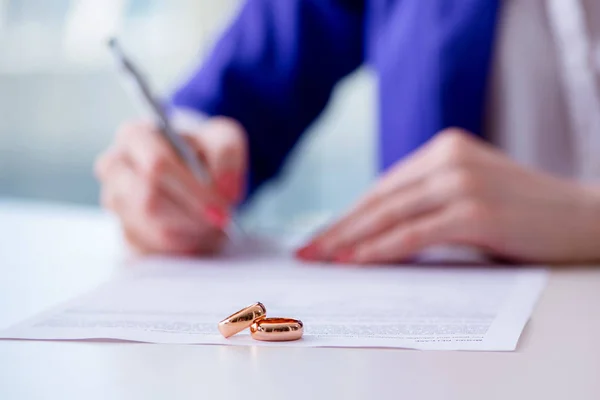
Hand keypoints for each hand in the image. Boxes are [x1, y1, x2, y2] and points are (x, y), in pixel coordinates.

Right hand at [95, 117, 246, 254]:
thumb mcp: (224, 138)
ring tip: (213, 226)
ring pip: (152, 230)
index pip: (156, 165)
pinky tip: (198, 234)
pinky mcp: (123, 231)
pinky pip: (153, 251)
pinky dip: (183, 248)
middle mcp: (115, 167)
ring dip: (190, 233)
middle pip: (148, 201)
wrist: (196, 171)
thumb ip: (227, 153)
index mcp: (135, 136)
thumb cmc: (205, 151)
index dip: (191, 191)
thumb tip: (223, 187)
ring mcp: (115, 202)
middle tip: (220, 221)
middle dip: (191, 216)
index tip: (220, 207)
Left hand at [297, 128, 599, 263]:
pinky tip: (356, 261)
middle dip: (338, 228)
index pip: (383, 186)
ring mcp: (461, 182)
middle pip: (378, 199)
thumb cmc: (523, 212)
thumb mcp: (469, 193)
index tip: (322, 234)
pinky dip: (380, 249)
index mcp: (444, 148)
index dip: (348, 213)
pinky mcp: (473, 211)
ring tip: (322, 259)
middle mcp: (448, 158)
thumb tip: (375, 231)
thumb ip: (427, 201)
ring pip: (389, 215)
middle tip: (308, 250)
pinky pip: (412, 234)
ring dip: (350, 240)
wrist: (585, 218)